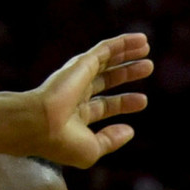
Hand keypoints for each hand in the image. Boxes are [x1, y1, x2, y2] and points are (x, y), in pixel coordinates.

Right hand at [31, 34, 152, 168]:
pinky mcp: (81, 64)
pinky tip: (139, 40)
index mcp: (78, 115)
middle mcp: (77, 94)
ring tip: (146, 46)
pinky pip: (105, 49)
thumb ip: (111, 140)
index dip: (124, 102)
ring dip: (127, 52)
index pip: (105, 106)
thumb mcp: (92, 149)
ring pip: (107, 60)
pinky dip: (122, 43)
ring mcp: (78, 77)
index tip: (143, 101)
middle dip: (127, 73)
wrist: (42, 125)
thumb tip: (130, 131)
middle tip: (148, 67)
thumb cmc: (63, 142)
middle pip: (108, 79)